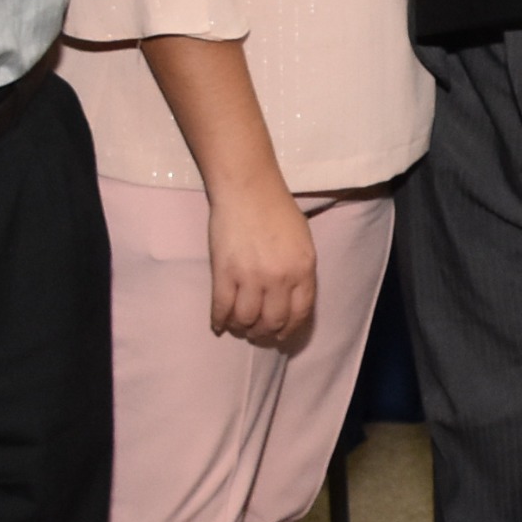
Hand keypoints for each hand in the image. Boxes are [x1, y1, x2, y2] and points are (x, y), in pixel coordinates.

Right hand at [205, 179, 317, 348]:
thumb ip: (300, 269)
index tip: (281, 334)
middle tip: (256, 333)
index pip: (300, 312)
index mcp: (303, 268)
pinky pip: (222, 307)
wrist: (247, 188)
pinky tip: (218, 324)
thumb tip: (291, 298)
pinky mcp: (225, 273)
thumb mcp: (302, 240)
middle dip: (264, 332)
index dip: (289, 328)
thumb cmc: (276, 208)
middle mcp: (280, 278)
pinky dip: (219, 320)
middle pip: (273, 320)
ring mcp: (251, 277)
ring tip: (238, 325)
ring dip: (242, 327)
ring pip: (246, 319)